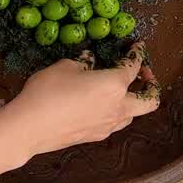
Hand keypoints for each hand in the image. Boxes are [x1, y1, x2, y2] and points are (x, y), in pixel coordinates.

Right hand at [0, 43, 160, 158]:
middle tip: (142, 73)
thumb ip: (82, 62)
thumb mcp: (64, 67)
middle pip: (150, 100)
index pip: (133, 66)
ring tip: (120, 90)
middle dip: (151, 84)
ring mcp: (108, 125)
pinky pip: (115, 123)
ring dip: (133, 101)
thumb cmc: (47, 92)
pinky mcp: (96, 136)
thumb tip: (89, 61)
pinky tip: (100, 105)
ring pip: (133, 114)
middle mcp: (118, 107)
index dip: (137, 54)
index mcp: (114, 84)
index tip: (138, 47)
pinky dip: (116, 112)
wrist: (30, 128)